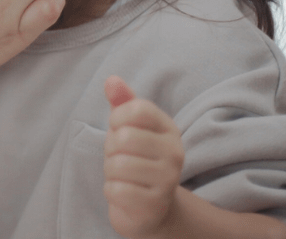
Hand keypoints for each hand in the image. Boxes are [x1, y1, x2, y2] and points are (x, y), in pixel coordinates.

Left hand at [104, 75, 184, 238]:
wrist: (150, 206)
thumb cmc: (135, 158)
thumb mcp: (128, 126)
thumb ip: (121, 101)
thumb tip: (111, 80)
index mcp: (168, 128)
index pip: (137, 109)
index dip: (117, 117)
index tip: (118, 128)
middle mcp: (175, 153)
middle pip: (124, 138)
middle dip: (111, 148)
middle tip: (119, 157)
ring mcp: (168, 181)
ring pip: (118, 165)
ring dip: (110, 171)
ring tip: (122, 175)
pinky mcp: (156, 205)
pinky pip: (117, 190)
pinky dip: (112, 191)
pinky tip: (124, 192)